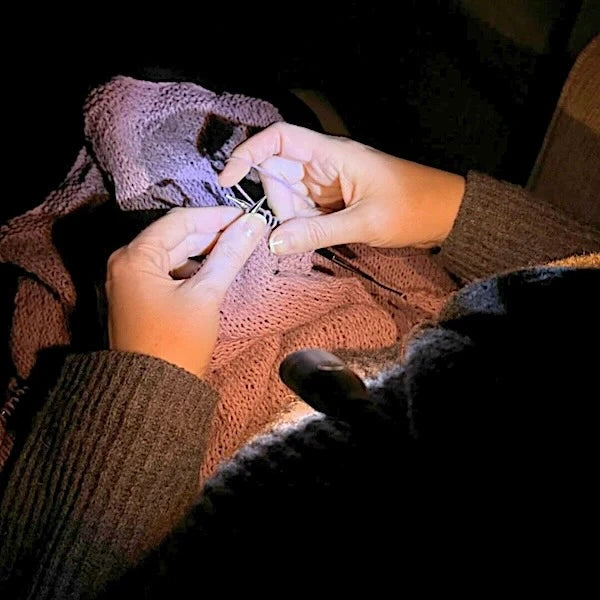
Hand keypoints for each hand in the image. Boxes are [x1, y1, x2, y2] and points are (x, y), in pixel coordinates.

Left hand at [106, 207, 266, 377]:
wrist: (153, 393)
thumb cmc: (177, 343)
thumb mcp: (206, 294)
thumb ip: (229, 254)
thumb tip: (253, 223)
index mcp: (135, 257)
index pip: (180, 221)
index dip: (216, 216)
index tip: (248, 216)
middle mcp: (126, 262)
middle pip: (175, 235)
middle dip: (212, 233)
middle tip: (248, 232)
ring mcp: (130, 280)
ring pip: (173, 252)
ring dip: (204, 249)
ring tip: (237, 249)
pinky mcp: (139, 296)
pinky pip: (169, 270)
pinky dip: (193, 266)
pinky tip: (216, 268)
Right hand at [218, 123, 464, 253]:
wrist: (444, 214)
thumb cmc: (411, 208)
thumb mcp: (362, 223)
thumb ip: (315, 233)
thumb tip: (272, 242)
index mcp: (331, 154)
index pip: (279, 139)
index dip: (249, 153)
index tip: (229, 180)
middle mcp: (325, 165)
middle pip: (278, 174)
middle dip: (281, 205)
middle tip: (301, 230)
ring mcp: (328, 184)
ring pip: (290, 197)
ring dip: (295, 220)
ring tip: (326, 233)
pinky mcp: (334, 201)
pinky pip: (305, 212)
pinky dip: (306, 227)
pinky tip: (324, 237)